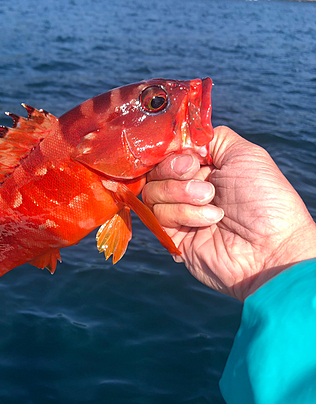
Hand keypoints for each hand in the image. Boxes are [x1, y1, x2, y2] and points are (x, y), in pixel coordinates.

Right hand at [142, 126, 315, 300]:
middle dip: (174, 172)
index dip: (171, 153)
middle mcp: (187, 190)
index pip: (168, 153)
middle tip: (201, 178)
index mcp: (203, 169)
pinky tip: (209, 220)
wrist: (270, 246)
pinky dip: (184, 214)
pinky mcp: (173, 236)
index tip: (190, 159)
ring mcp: (179, 213)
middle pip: (155, 171)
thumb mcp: (245, 155)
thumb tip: (184, 137)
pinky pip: (158, 217)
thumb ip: (212, 138)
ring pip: (152, 193)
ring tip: (212, 202)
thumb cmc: (265, 200)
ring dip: (182, 194)